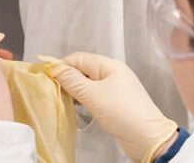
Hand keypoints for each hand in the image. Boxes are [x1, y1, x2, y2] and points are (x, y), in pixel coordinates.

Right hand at [47, 52, 177, 162]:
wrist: (147, 136)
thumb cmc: (123, 112)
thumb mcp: (94, 96)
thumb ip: (73, 81)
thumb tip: (56, 68)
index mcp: (109, 65)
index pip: (79, 58)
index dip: (62, 65)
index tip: (46, 76)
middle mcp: (112, 73)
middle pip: (83, 69)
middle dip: (67, 78)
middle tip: (52, 90)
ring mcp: (114, 87)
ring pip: (88, 83)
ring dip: (74, 89)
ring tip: (61, 99)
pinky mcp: (114, 102)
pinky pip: (94, 95)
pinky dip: (83, 98)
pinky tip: (75, 107)